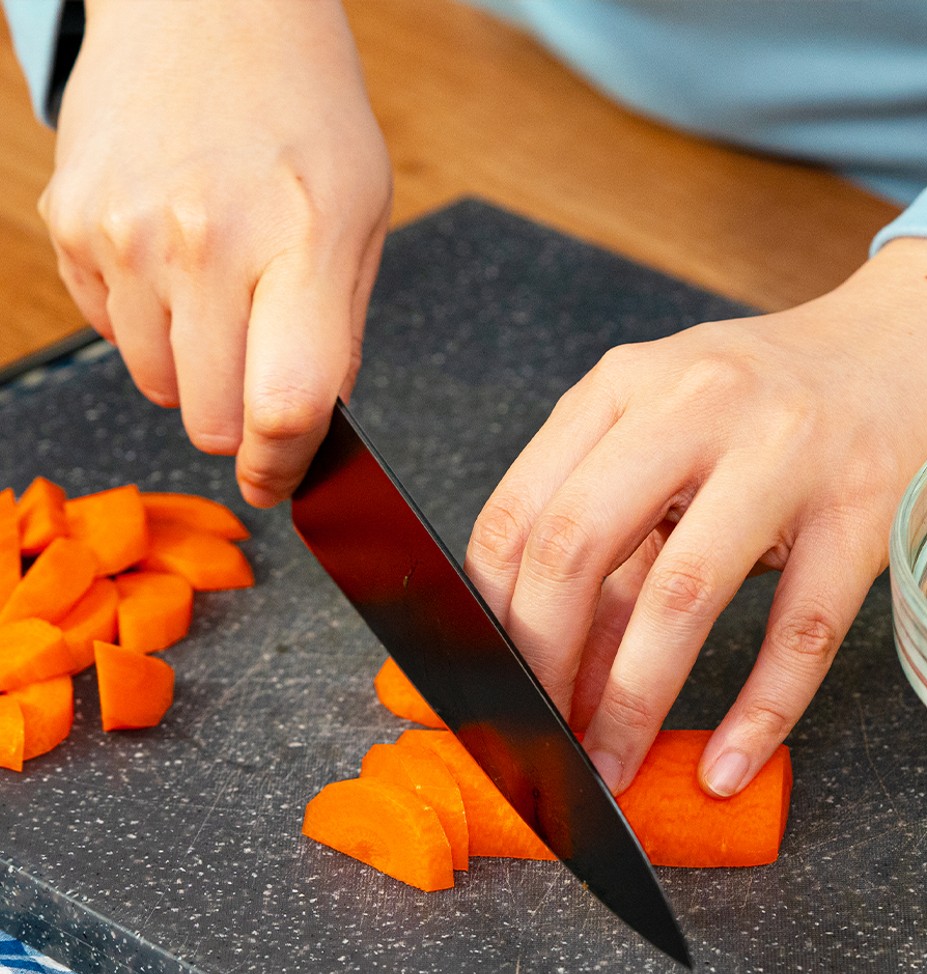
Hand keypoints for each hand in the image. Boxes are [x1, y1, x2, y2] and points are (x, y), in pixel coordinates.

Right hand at [40, 0, 391, 505]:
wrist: (206, 10)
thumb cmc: (302, 114)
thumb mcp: (363, 216)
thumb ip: (341, 330)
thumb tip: (314, 423)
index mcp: (300, 243)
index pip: (287, 404)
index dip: (286, 466)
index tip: (283, 481)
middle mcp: (204, 243)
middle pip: (209, 418)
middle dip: (240, 424)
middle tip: (259, 380)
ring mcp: (125, 233)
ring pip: (154, 385)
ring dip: (191, 371)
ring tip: (221, 296)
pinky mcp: (70, 223)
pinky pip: (108, 332)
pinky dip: (145, 323)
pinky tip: (174, 261)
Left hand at [466, 239, 926, 796]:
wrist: (917, 344)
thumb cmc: (779, 402)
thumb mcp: (676, 439)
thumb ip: (617, 542)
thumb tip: (563, 671)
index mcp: (627, 384)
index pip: (521, 509)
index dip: (491, 615)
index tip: (489, 685)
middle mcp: (695, 403)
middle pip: (580, 543)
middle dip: (544, 662)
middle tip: (543, 737)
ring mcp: (785, 452)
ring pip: (683, 592)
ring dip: (634, 702)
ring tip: (614, 768)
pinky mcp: (863, 507)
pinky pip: (801, 630)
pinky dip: (758, 714)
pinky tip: (727, 765)